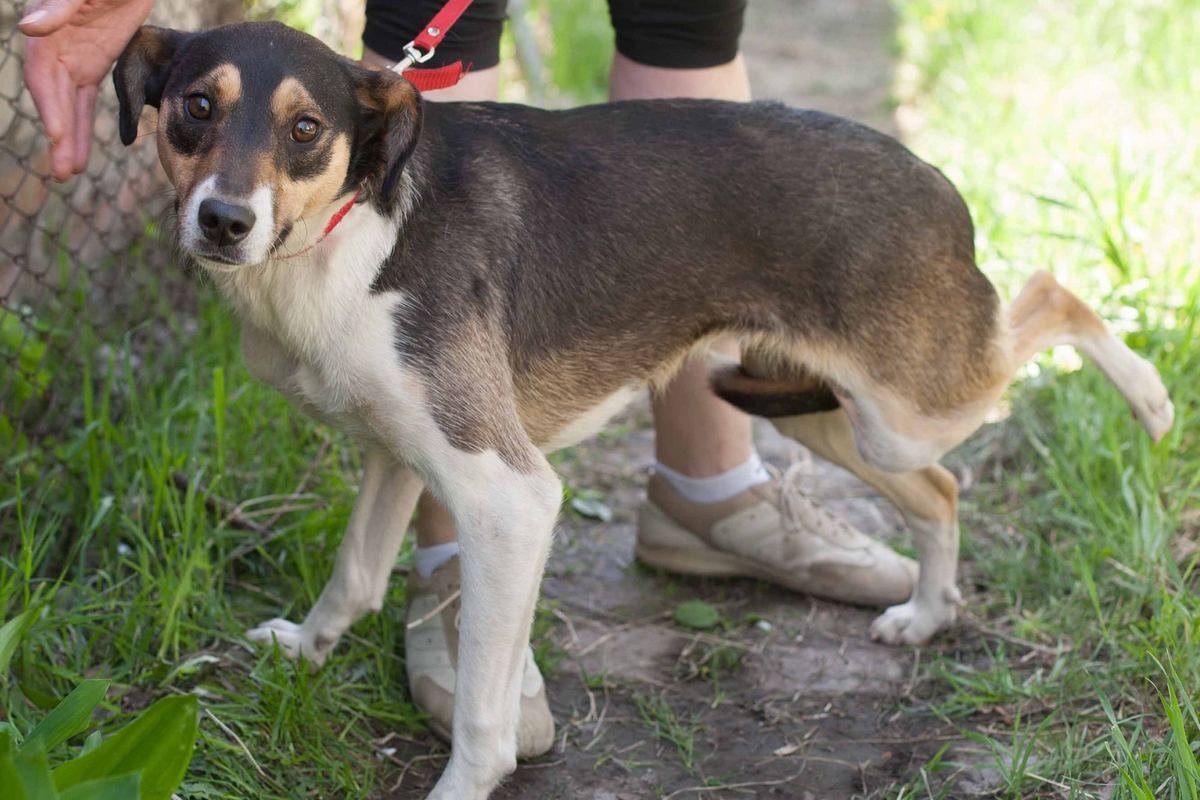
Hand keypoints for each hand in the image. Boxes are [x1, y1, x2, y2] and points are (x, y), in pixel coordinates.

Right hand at [18, 0, 155, 179]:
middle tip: (63, 172)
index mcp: (48, 30)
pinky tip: (82, 154)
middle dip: (59, 136)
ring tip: (70, 173)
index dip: (50, 108)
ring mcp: (74, 58)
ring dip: (70, 139)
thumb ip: (59, 6)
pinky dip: (83, 126)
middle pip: (54, 99)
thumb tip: (30, 29)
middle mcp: (54, 48)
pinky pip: (85, 101)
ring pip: (69, 106)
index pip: (43, 77)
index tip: (59, 136)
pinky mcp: (94, 62)